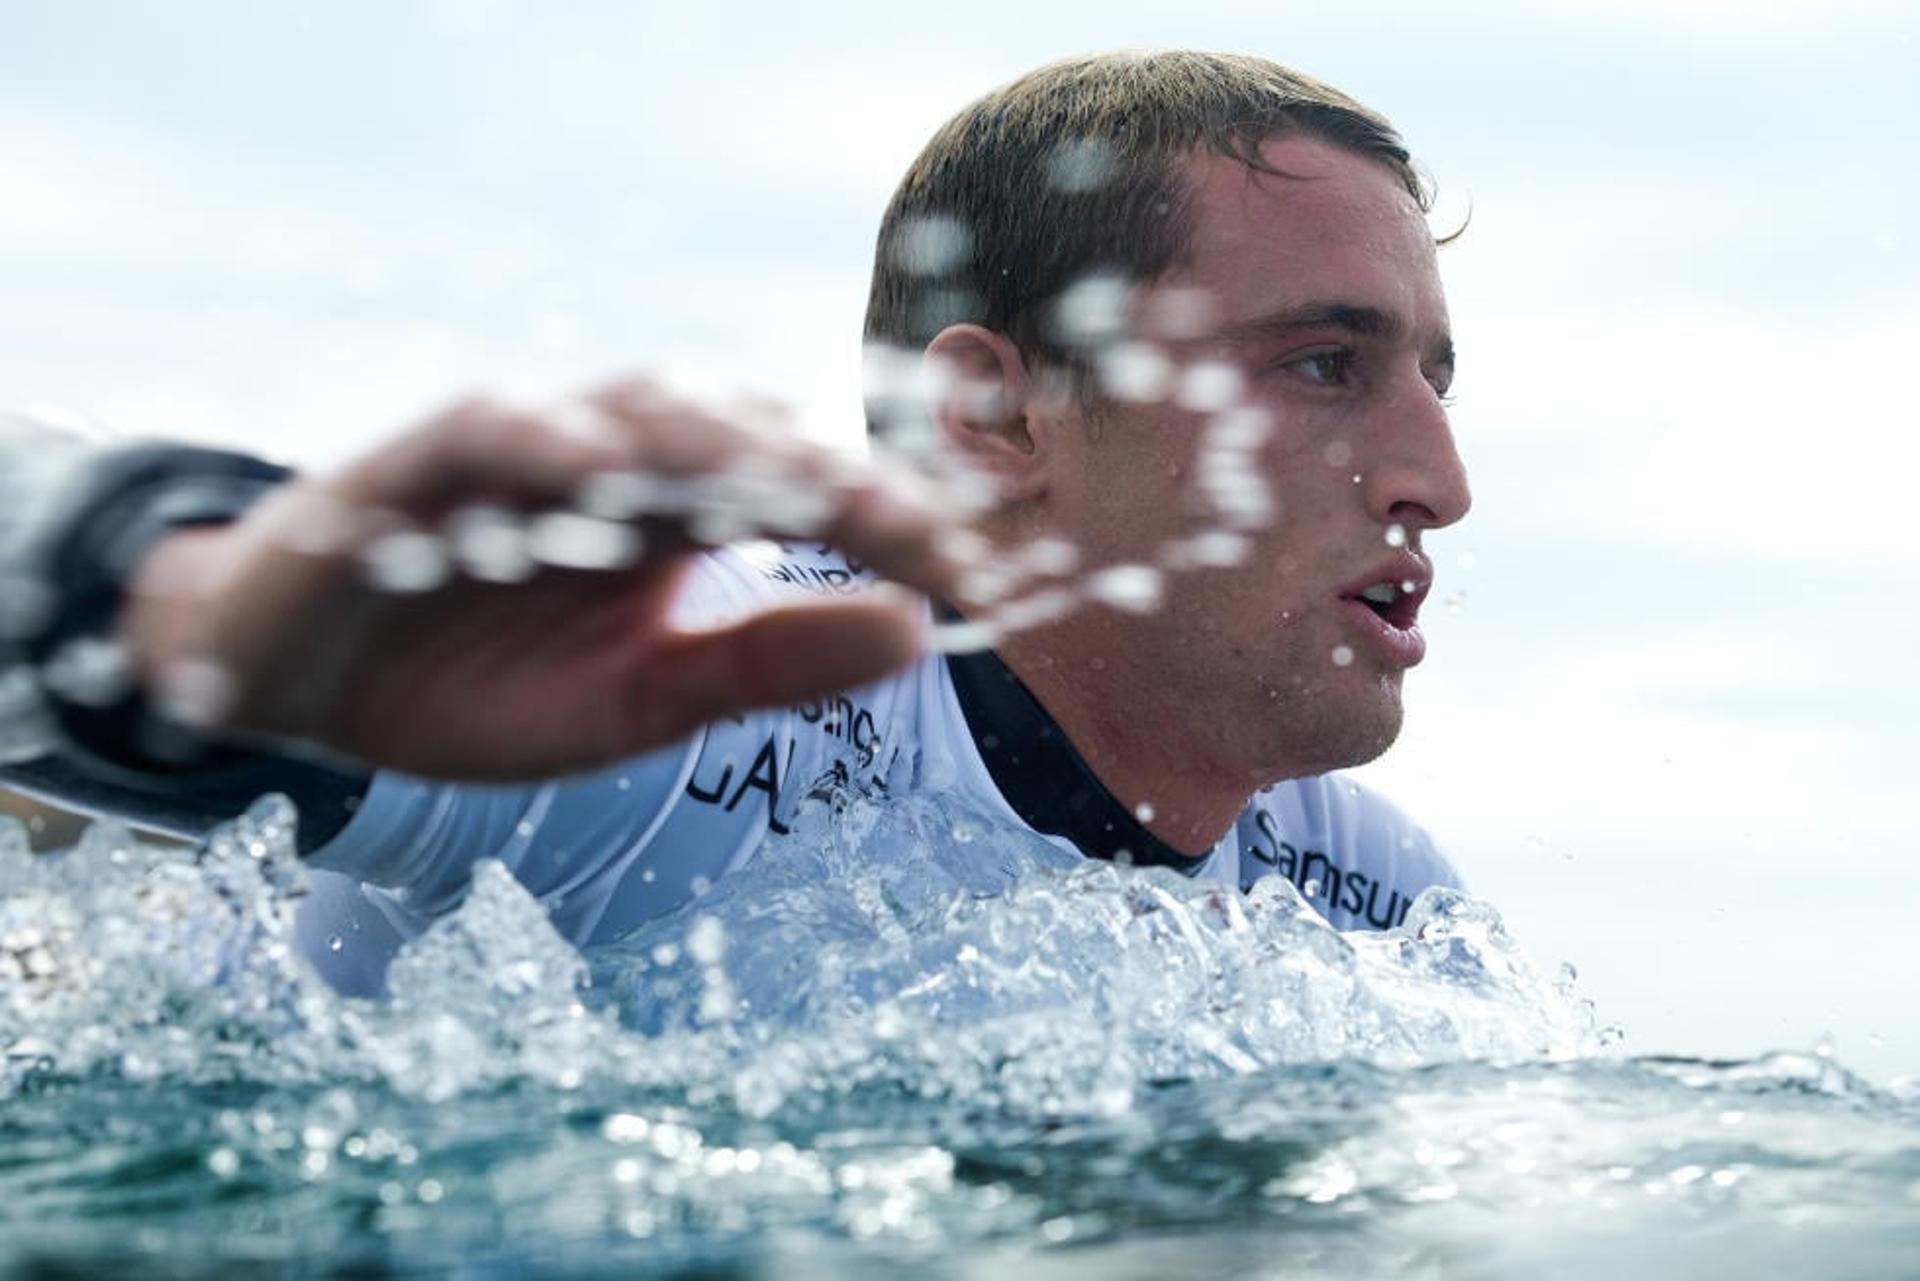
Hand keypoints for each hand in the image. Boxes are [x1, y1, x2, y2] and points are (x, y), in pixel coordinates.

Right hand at [122, 381, 974, 780]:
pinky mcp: (416, 461)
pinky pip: (488, 429)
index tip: (981, 577)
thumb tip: (920, 633)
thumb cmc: (480, 686)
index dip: (891, 526)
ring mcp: (521, 451)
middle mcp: (618, 465)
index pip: (806, 497)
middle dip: (837, 482)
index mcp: (681, 518)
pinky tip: (609, 474)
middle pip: (746, 437)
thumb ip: (767, 666)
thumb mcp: (644, 701)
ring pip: (635, 410)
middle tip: (926, 534)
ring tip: (804, 489)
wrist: (306, 691)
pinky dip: (548, 441)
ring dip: (721, 443)